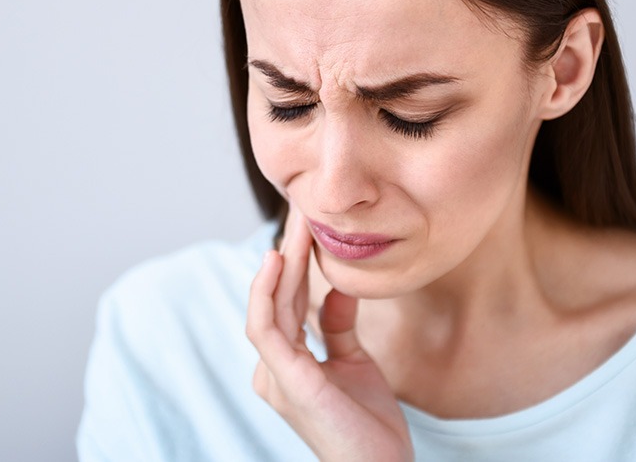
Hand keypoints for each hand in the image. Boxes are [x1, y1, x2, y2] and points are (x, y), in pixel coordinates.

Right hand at [246, 206, 413, 461]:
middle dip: (288, 251)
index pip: (285, 304)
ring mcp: (275, 377)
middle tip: (300, 208)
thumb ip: (338, 328)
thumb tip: (334, 289)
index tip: (308, 226)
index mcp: (285, 365)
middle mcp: (272, 369)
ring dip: (281, 262)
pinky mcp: (288, 382)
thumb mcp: (354, 364)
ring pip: (268, 306)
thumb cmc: (368, 427)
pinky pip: (267, 329)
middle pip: (276, 298)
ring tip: (294, 225)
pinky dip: (268, 293)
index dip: (296, 264)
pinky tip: (281, 261)